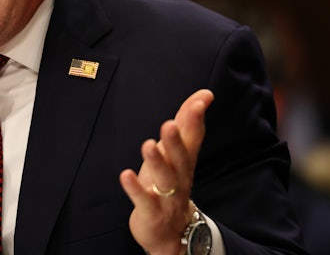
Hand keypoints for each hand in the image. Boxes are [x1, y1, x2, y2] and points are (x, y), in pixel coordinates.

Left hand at [119, 89, 213, 254]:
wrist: (172, 234)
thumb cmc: (171, 185)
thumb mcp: (177, 154)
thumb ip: (187, 125)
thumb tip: (203, 95)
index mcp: (185, 162)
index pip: (193, 138)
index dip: (196, 119)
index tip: (202, 99)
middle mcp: (180, 178)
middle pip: (180, 159)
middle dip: (175, 141)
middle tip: (168, 123)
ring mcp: (166, 197)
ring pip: (165, 179)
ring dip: (157, 162)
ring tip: (148, 144)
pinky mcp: (151, 213)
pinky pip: (144, 201)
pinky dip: (135, 189)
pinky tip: (125, 175)